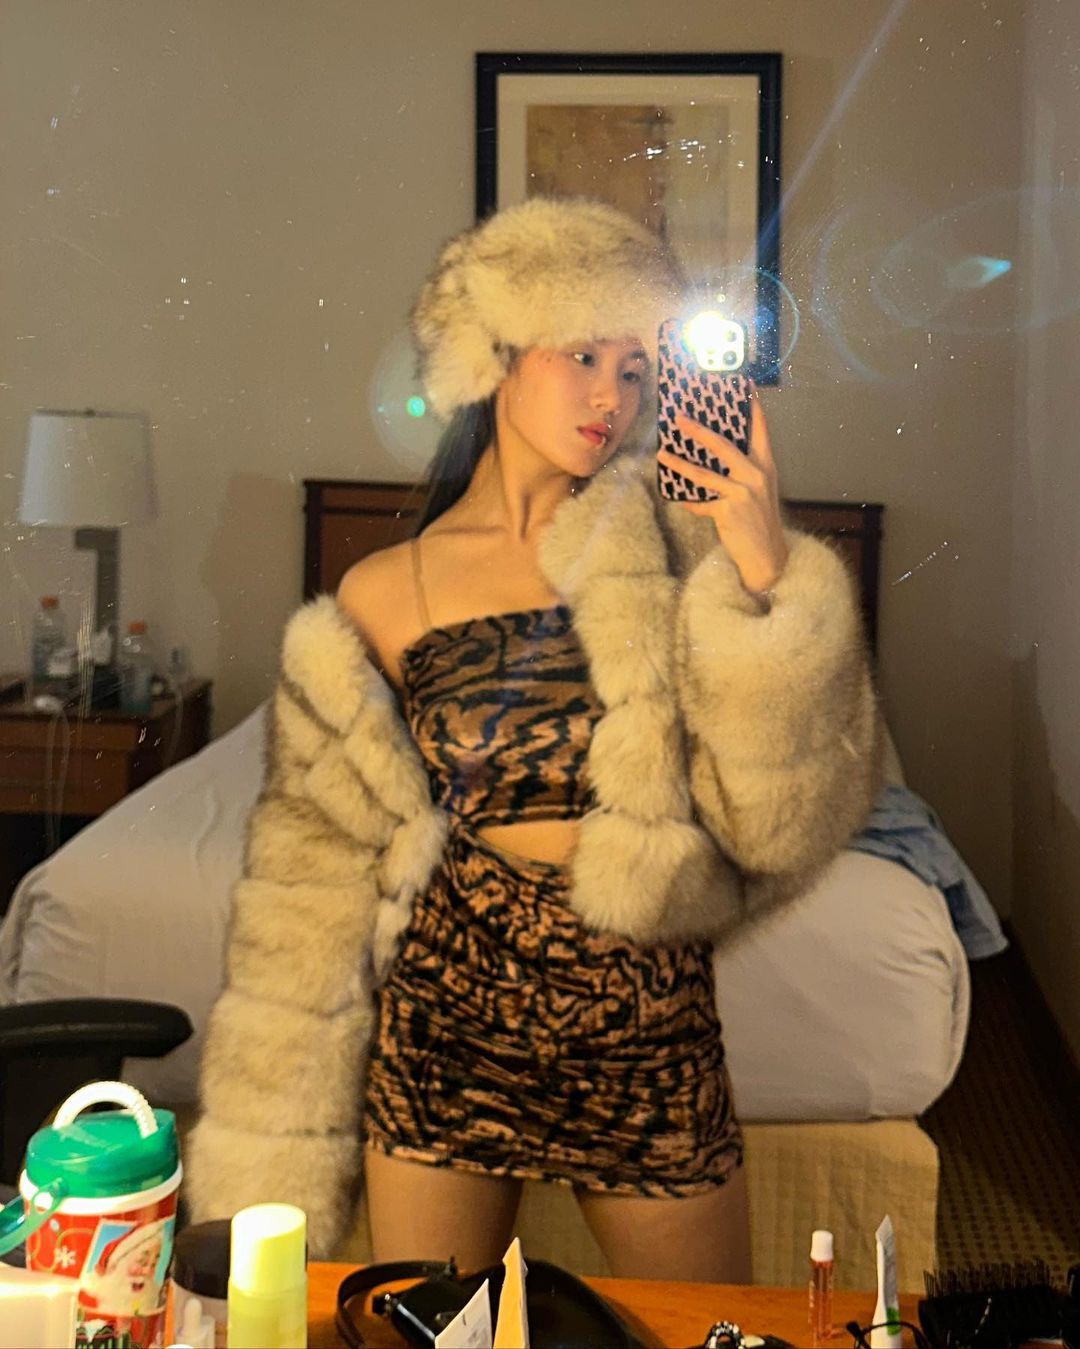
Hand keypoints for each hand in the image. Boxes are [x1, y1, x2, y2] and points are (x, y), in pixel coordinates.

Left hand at [657, 396, 788, 596]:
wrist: (767, 555)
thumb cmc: (759, 520)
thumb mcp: (757, 490)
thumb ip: (740, 472)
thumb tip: (710, 456)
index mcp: (765, 466)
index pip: (759, 429)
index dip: (752, 406)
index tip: (744, 384)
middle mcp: (756, 476)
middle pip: (724, 445)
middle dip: (699, 430)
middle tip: (679, 418)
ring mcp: (743, 493)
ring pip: (705, 473)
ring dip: (680, 463)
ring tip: (662, 454)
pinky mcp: (729, 512)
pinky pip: (701, 502)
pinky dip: (689, 501)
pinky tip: (678, 499)